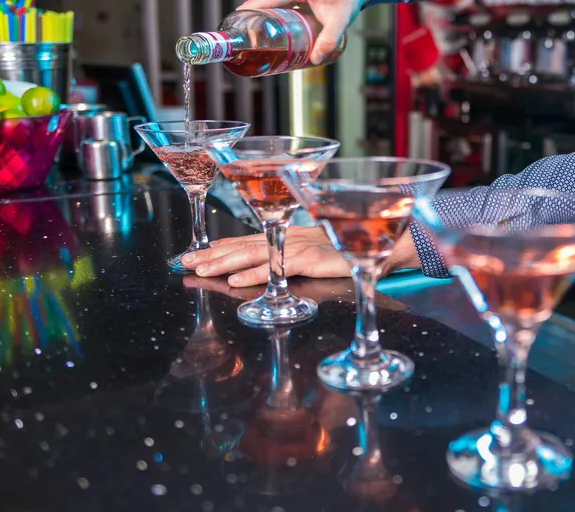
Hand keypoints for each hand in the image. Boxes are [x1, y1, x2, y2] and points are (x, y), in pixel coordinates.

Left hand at [181, 226, 421, 286]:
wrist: (391, 244)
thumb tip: (287, 269)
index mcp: (293, 235)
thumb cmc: (363, 250)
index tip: (197, 252)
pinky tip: (235, 279)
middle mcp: (292, 236)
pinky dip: (255, 272)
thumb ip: (306, 258)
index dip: (223, 245)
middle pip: (244, 243)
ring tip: (198, 269)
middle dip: (212, 253)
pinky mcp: (313, 259)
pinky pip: (277, 265)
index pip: (251, 238)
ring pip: (254, 252)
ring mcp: (301, 246)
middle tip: (183, 262)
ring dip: (223, 261)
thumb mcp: (327, 254)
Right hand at [238, 0, 360, 64]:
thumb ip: (330, 38)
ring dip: (263, 16)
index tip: (240, 14)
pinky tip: (269, 28)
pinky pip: (281, 5)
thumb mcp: (341, 19)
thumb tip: (316, 59)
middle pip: (268, 1)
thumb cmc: (349, 2)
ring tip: (253, 32)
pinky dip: (273, 15)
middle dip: (255, 14)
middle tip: (245, 30)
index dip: (254, 5)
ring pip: (274, 3)